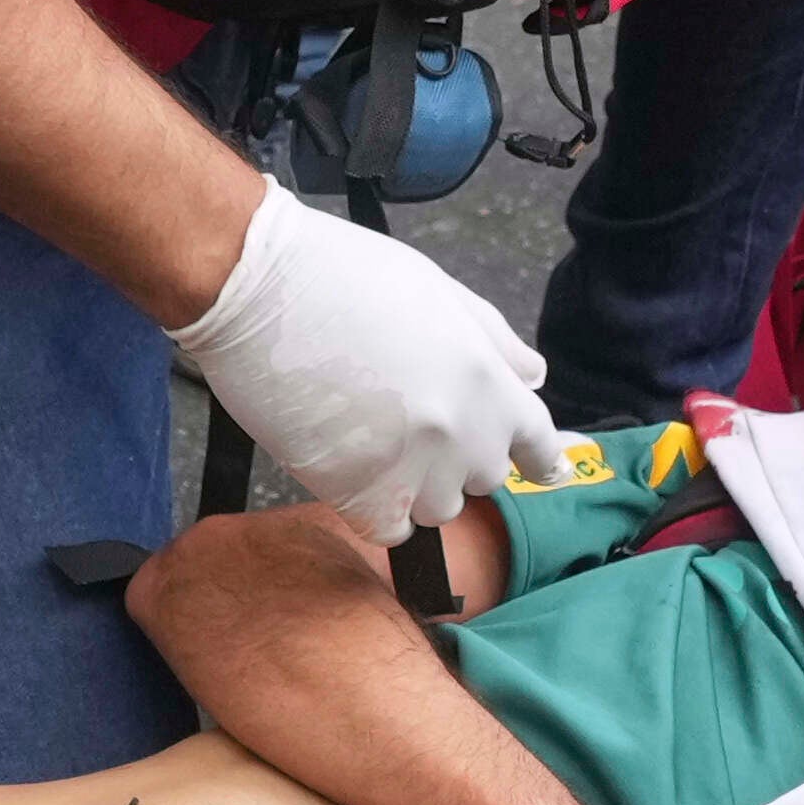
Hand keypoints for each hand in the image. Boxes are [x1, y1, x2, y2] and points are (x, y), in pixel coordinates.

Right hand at [162, 182, 562, 530]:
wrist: (257, 288)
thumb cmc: (341, 274)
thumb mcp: (437, 289)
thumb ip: (493, 340)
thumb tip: (533, 377)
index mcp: (487, 378)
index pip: (539, 444)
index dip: (540, 458)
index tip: (546, 471)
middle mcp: (463, 432)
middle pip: (485, 478)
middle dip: (458, 455)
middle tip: (408, 417)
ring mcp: (415, 469)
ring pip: (439, 508)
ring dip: (417, 485)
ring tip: (372, 437)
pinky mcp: (361, 495)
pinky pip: (392, 530)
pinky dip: (378, 509)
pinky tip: (353, 470)